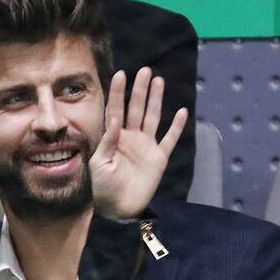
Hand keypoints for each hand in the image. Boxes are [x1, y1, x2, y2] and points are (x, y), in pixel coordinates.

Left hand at [90, 67, 187, 218]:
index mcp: (113, 138)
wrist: (118, 209)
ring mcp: (145, 146)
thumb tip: (115, 120)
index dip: (118, 93)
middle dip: (139, 90)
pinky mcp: (159, 158)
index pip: (116, 110)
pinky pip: (169, 139)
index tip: (120, 74)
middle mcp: (130, 137)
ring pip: (152, 117)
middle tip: (144, 70)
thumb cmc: (102, 188)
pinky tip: (182, 111)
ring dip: (155, 100)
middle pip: (136, 108)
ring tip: (158, 80)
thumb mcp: (98, 164)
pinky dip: (176, 126)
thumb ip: (107, 142)